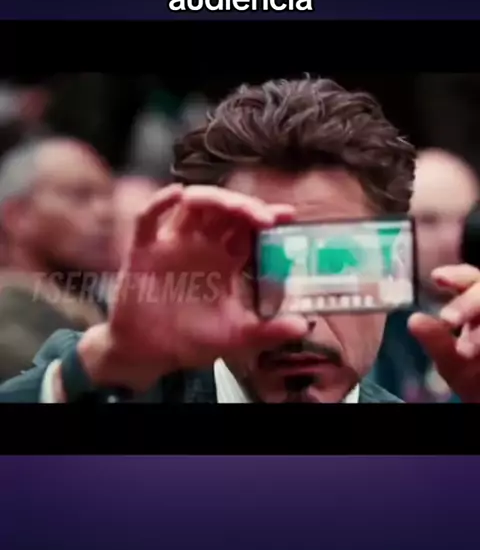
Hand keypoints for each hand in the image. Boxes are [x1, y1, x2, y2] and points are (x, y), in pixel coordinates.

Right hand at [79, 184, 307, 389]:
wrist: (150, 354)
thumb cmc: (191, 340)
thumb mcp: (236, 337)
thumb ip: (269, 331)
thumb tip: (304, 326)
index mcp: (225, 259)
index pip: (249, 227)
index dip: (267, 215)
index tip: (288, 215)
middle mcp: (201, 244)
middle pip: (225, 209)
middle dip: (245, 206)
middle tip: (264, 217)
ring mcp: (172, 244)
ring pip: (192, 205)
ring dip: (212, 198)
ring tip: (232, 206)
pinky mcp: (143, 250)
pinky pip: (148, 219)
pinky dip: (159, 202)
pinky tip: (176, 195)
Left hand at [408, 264, 479, 401]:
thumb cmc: (475, 377)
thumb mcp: (453, 361)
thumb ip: (436, 341)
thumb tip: (414, 320)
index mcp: (478, 306)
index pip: (470, 279)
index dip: (457, 275)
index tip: (438, 278)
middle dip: (469, 302)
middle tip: (448, 318)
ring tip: (464, 350)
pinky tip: (479, 356)